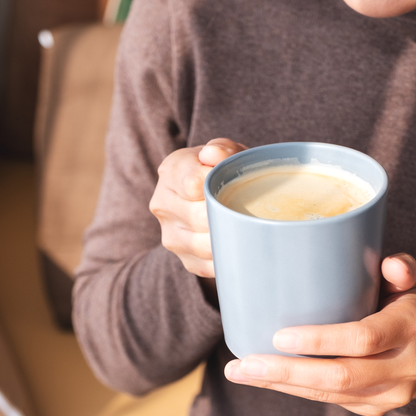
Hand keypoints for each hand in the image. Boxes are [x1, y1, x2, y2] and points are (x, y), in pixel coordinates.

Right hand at [149, 138, 247, 277]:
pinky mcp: (186, 260)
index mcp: (171, 171)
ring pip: (204, 245)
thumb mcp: (226, 152)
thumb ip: (222, 149)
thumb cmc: (224, 171)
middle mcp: (163, 204)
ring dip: (230, 238)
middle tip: (252, 208)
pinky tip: (242, 246)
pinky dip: (229, 258)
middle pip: (199, 217)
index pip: (192, 184)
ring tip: (250, 228)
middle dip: (228, 214)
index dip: (219, 185)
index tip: (236, 181)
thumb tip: (213, 155)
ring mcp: (172, 236)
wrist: (214, 197)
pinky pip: (211, 266)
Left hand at [224, 254, 415, 415]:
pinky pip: (326, 400)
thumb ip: (401, 268)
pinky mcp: (371, 409)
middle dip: (287, 372)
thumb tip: (389, 263)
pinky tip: (259, 378)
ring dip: (279, 385)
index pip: (364, 339)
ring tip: (239, 372)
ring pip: (328, 394)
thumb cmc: (408, 308)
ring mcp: (388, 396)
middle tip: (244, 363)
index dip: (321, 340)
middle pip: (340, 376)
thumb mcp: (410, 283)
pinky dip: (291, 389)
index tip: (278, 336)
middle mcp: (403, 368)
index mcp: (411, 329)